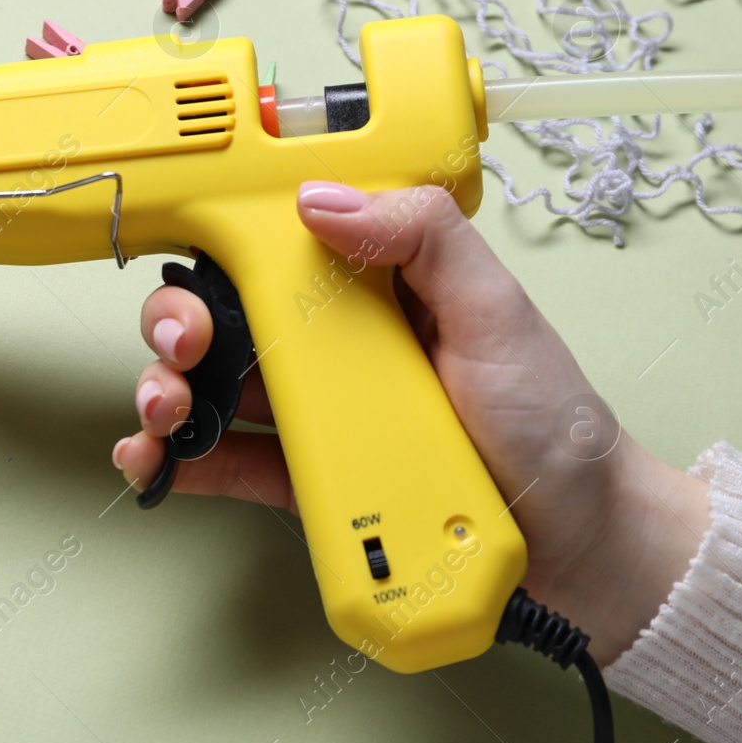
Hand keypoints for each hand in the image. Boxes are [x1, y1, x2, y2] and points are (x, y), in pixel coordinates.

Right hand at [113, 181, 709, 661]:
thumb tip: (322, 201)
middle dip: (176, 330)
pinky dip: (184, 464)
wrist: (580, 540)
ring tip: (166, 418)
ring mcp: (319, 416)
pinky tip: (161, 465)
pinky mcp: (311, 481)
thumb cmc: (549, 420)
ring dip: (167, 396)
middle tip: (183, 353)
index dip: (218, 253)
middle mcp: (335, 347)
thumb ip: (424, 238)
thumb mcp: (496, 310)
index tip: (198, 270)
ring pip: (213, 391)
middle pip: (223, 322)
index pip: (273, 252)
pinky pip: (233, 464)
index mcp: (371, 289)